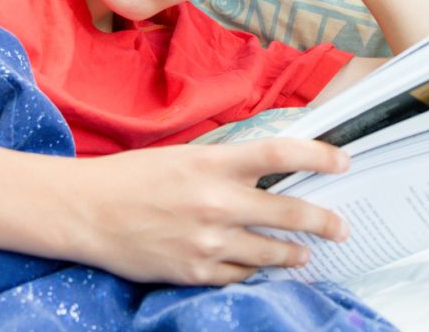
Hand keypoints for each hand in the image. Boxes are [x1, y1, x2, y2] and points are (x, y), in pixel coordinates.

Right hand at [65, 138, 349, 285]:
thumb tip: (266, 170)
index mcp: (213, 163)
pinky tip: (259, 267)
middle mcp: (217, 202)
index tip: (343, 161)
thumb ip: (225, 164)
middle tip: (340, 226)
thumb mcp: (183, 156)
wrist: (86, 211)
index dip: (319, 155)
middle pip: (289, 212)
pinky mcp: (196, 271)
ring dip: (294, 253)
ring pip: (271, 252)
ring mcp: (208, 241)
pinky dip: (254, 271)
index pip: (281, 153)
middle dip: (323, 221)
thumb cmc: (131, 177)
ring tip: (304, 253)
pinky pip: (241, 275)